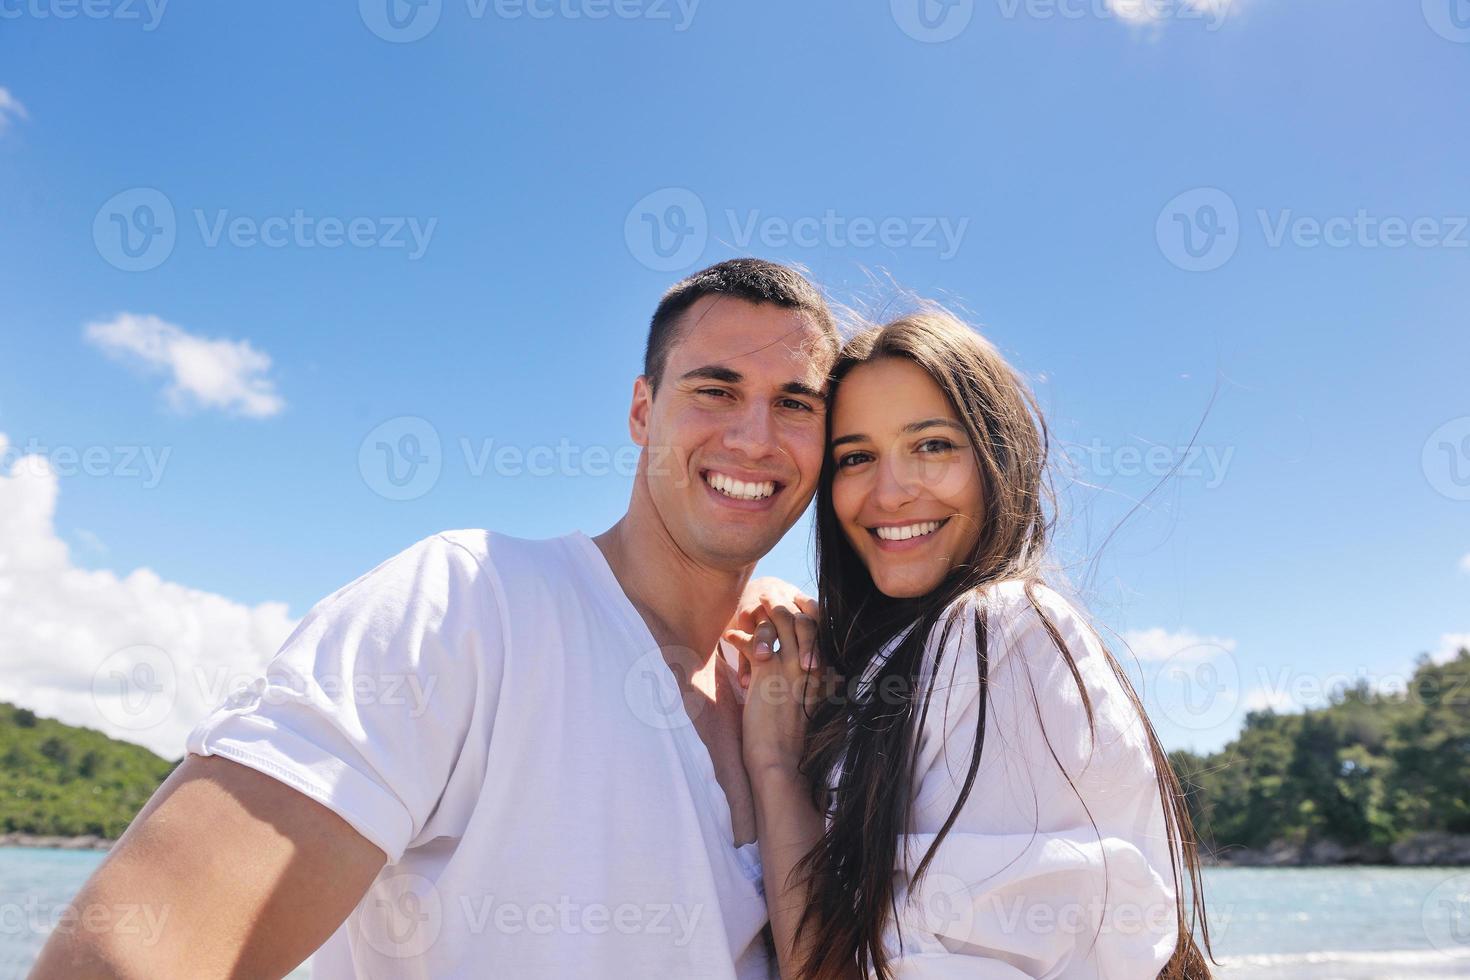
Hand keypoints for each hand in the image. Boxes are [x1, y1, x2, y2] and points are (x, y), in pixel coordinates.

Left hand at [723, 579, 822, 775]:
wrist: (781, 762)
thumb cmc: (797, 743)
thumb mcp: (818, 710)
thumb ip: (825, 690)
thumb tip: (836, 678)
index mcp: (824, 674)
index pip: (820, 632)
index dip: (806, 616)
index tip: (792, 610)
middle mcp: (810, 665)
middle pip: (802, 618)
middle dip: (784, 606)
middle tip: (768, 599)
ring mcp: (790, 666)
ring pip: (780, 621)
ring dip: (762, 614)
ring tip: (748, 610)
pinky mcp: (767, 672)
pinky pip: (751, 642)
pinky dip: (738, 637)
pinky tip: (728, 638)